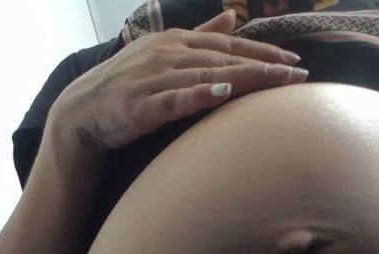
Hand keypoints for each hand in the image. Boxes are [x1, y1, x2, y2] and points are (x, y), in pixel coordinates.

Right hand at [51, 9, 307, 150]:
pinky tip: (222, 92)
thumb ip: (200, 36)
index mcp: (174, 41)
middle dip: (264, 65)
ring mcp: (155, 79)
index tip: (293, 61)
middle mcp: (167, 55)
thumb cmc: (126, 83)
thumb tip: (231, 18)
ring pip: (208, 76)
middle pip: (224, 59)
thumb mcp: (163, 51)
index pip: (226, 45)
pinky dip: (200, 94)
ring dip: (245, 78)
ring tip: (277, 82)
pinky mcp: (143, 105)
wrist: (81, 110)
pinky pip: (176, 98)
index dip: (262, 53)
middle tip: (298, 73)